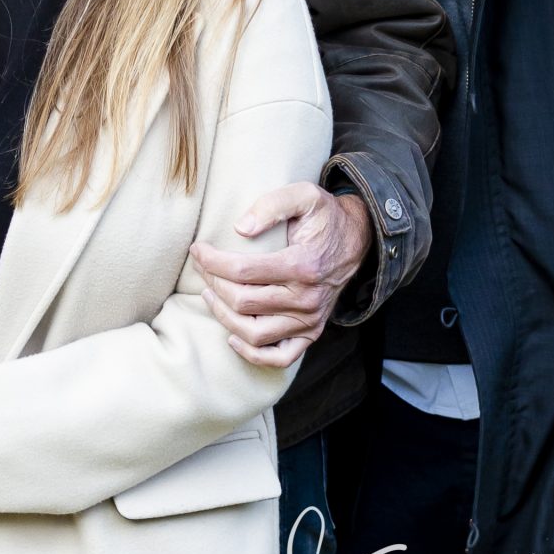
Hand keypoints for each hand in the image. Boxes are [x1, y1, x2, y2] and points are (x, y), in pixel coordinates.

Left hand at [191, 185, 371, 367]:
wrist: (356, 239)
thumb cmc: (324, 216)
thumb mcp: (304, 195)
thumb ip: (271, 205)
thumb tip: (240, 228)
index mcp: (302, 265)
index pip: (242, 271)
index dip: (212, 261)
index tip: (197, 250)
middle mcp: (306, 299)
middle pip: (243, 302)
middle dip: (213, 283)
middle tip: (201, 267)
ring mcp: (309, 321)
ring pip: (254, 334)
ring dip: (223, 316)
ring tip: (209, 294)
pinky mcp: (311, 333)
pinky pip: (279, 358)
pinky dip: (252, 354)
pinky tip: (232, 334)